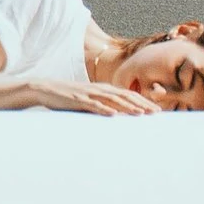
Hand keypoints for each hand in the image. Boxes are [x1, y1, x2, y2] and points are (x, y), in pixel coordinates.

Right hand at [31, 79, 163, 116]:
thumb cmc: (69, 97)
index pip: (128, 94)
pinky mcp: (78, 100)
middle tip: (156, 113)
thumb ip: (102, 105)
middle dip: (142, 104)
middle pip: (125, 96)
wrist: (46, 88)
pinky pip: (93, 105)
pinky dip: (104, 109)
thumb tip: (116, 116)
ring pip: (113, 100)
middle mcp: (99, 89)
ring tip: (141, 114)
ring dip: (128, 107)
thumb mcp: (89, 100)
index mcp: (103, 89)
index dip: (143, 101)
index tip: (157, 110)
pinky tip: (113, 115)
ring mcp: (89, 94)